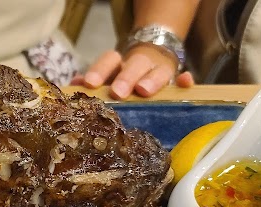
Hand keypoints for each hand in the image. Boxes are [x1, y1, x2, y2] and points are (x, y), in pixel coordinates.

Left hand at [72, 44, 193, 98]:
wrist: (153, 60)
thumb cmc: (124, 78)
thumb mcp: (109, 78)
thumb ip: (94, 82)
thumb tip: (74, 86)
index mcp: (120, 64)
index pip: (109, 61)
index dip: (99, 71)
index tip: (90, 83)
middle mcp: (140, 64)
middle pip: (134, 65)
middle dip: (126, 78)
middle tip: (117, 93)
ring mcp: (160, 71)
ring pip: (159, 72)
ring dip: (152, 80)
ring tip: (144, 91)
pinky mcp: (177, 80)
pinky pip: (184, 79)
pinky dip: (186, 81)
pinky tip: (186, 82)